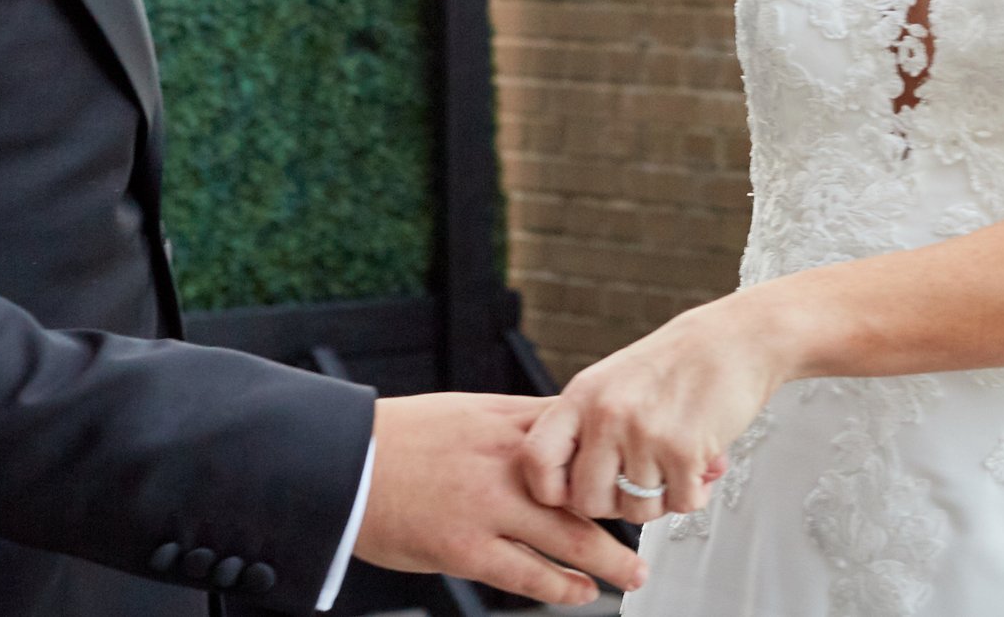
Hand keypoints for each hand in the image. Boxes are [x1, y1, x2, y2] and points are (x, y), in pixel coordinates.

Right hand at [353, 392, 642, 606]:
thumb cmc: (402, 437)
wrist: (345, 462)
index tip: (653, 465)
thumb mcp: (467, 410)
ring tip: (633, 574)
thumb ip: (516, 421)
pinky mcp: (463, 547)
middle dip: (630, 513)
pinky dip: (558, 587)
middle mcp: (507, 464)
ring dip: (607, 560)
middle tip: (658, 528)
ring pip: (565, 536)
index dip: (624, 454)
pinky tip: (579, 594)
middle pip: (587, 491)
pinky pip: (523, 573)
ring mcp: (487, 507)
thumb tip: (560, 422)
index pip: (584, 438)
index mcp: (508, 425)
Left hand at [520, 294, 784, 524]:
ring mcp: (645, 434)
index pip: (535, 461)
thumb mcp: (612, 383)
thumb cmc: (677, 363)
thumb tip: (563, 492)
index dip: (551, 489)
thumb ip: (584, 429)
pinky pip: (680, 505)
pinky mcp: (685, 450)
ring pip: (637, 512)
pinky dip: (694, 495)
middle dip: (615, 503)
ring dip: (660, 500)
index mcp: (582, 396)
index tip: (575, 490)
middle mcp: (607, 415)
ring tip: (674, 468)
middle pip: (588, 501)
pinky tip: (700, 467)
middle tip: (639, 482)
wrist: (736, 339)